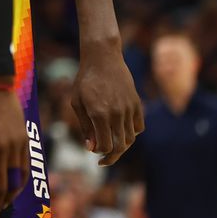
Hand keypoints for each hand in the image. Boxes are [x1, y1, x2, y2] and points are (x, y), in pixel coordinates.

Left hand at [72, 42, 143, 165]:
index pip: (105, 146)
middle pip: (120, 146)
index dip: (100, 153)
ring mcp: (129, 108)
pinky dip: (132, 134)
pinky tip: (121, 131)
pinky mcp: (137, 104)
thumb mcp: (77, 102)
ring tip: (111, 144)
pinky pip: (139, 127)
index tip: (94, 152)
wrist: (103, 58)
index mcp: (99, 113)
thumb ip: (85, 126)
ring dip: (121, 145)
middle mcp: (116, 113)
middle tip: (103, 159)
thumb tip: (91, 148)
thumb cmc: (85, 80)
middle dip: (111, 156)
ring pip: (130, 139)